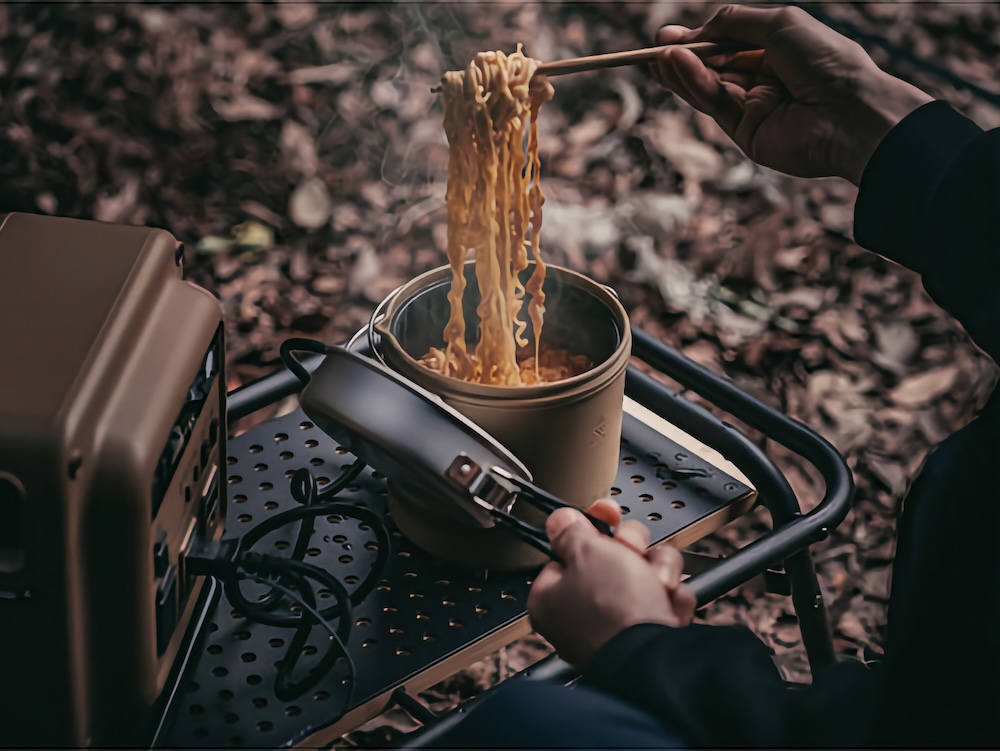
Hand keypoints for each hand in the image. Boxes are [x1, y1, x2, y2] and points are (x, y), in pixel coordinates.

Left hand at [527, 502, 695, 667]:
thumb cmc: (613, 610)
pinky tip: (669, 605)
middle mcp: (581, 615)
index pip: (569, 550)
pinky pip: (663, 600)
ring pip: (643, 573)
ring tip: (659, 583)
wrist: (656, 658)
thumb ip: (571, 531)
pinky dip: (671, 599)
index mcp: (552, 597)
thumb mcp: (587, 552)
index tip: (607, 513)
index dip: (591, 528)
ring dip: (658, 569)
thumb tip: (558, 519)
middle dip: (631, 547)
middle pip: (610, 558)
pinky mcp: (649, 637)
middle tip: (632, 551)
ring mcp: (617, 627)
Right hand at [653, 5, 933, 183]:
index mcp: (777, 53)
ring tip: (660, 56)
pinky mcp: (745, 134)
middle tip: (653, 49)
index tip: (667, 36)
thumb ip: (732, 23)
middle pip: (712, 68)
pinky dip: (695, 84)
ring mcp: (753, 109)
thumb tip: (693, 31)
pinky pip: (715, 104)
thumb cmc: (825, 60)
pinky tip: (678, 65)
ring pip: (709, 87)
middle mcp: (764, 81)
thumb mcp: (778, 24)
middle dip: (683, 58)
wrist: (850, 112)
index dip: (698, 41)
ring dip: (682, 71)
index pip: (728, 46)